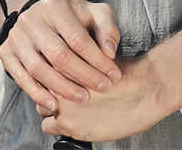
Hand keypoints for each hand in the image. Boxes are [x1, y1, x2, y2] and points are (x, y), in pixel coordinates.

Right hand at [0, 0, 121, 115]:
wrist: (40, 14)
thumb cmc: (73, 17)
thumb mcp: (94, 13)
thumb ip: (107, 29)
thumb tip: (109, 52)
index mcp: (54, 6)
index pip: (78, 39)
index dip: (98, 61)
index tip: (114, 75)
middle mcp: (31, 19)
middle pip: (59, 55)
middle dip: (84, 76)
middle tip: (103, 88)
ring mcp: (16, 36)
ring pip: (38, 68)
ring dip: (63, 88)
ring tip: (83, 98)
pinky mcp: (6, 51)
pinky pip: (20, 77)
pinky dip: (37, 94)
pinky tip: (54, 105)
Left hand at [36, 26, 181, 141]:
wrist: (142, 91)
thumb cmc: (120, 72)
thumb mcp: (93, 55)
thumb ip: (71, 59)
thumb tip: (56, 64)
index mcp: (63, 57)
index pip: (42, 65)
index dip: (51, 72)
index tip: (60, 76)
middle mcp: (57, 78)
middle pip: (39, 84)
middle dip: (50, 89)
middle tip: (66, 92)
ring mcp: (60, 102)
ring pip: (41, 106)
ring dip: (52, 107)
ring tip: (70, 107)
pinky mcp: (67, 124)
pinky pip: (48, 126)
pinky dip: (57, 124)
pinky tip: (73, 119)